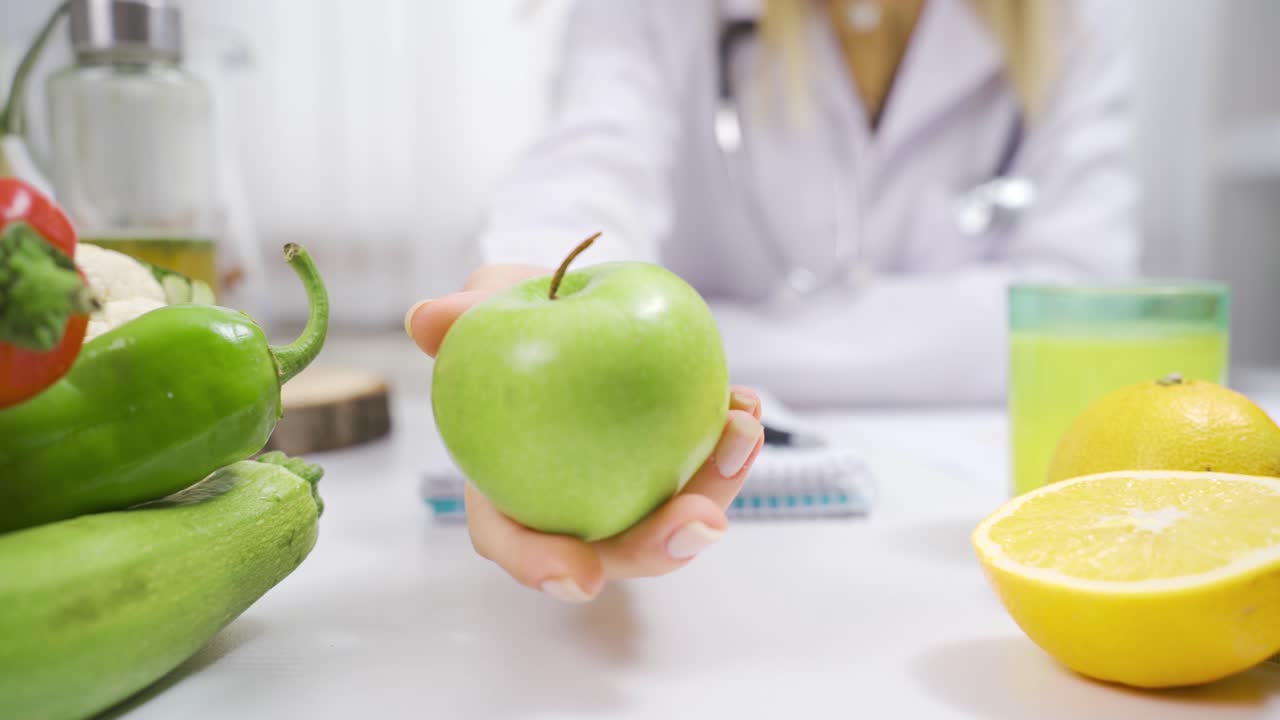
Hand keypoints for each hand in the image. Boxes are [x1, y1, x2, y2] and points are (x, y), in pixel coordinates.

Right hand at [406, 264, 764, 602]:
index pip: (516, 542)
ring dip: (715, 490)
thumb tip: (427, 319)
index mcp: (508, 492)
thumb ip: (458, 319)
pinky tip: (745, 406)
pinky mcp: (672, 464)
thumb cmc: (513, 320)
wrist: (566, 306)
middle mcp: (572, 508)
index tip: (582, 578)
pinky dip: (726, 445)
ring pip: (673, 517)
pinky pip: (703, 468)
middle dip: (661, 546)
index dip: (544, 567)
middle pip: (616, 550)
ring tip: (742, 436)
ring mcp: (627, 492)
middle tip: (700, 521)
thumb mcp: (483, 308)